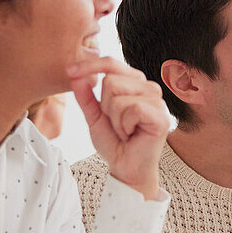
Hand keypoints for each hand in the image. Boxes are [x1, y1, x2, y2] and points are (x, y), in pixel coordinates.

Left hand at [68, 55, 168, 199]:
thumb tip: (75, 74)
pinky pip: (132, 109)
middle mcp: (149, 88)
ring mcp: (157, 101)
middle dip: (105, 107)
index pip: (111, 64)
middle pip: (110, 81)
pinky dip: (124, 126)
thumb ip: (85, 96)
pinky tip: (131, 134)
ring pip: (118, 97)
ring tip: (124, 131)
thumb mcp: (94, 116)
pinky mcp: (161, 116)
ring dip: (114, 120)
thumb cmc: (114, 142)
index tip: (70, 71)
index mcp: (135, 83)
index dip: (90, 66)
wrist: (125, 168)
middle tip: (116, 124)